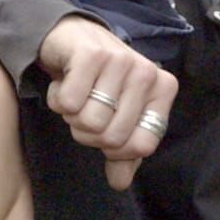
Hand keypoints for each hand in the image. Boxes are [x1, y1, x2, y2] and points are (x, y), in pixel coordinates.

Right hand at [37, 16, 178, 190]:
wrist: (71, 37)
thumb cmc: (98, 81)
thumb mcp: (117, 116)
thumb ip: (123, 152)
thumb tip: (119, 183)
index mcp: (162, 90)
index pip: (142, 146)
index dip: (115, 149)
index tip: (107, 129)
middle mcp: (147, 73)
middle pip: (112, 138)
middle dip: (88, 132)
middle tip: (85, 108)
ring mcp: (121, 61)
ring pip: (89, 122)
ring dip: (72, 115)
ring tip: (76, 94)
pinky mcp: (91, 55)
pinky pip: (68, 104)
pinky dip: (57, 99)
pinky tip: (64, 82)